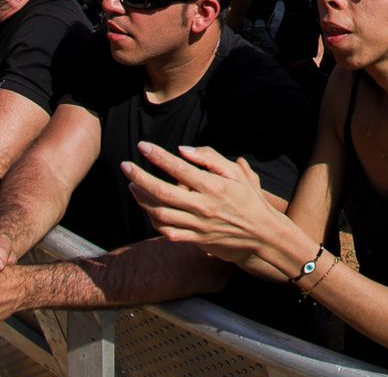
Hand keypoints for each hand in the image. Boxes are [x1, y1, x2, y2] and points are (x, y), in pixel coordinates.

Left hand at [124, 143, 281, 272]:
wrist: (261, 236)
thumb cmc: (249, 200)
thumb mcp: (238, 174)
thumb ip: (211, 158)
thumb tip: (182, 150)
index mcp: (214, 187)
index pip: (179, 168)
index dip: (158, 156)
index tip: (142, 146)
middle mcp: (203, 206)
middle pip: (162, 192)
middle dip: (140, 177)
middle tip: (126, 166)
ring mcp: (198, 225)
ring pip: (160, 213)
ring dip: (142, 198)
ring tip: (133, 185)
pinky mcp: (195, 240)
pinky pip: (167, 231)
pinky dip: (153, 219)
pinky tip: (148, 207)